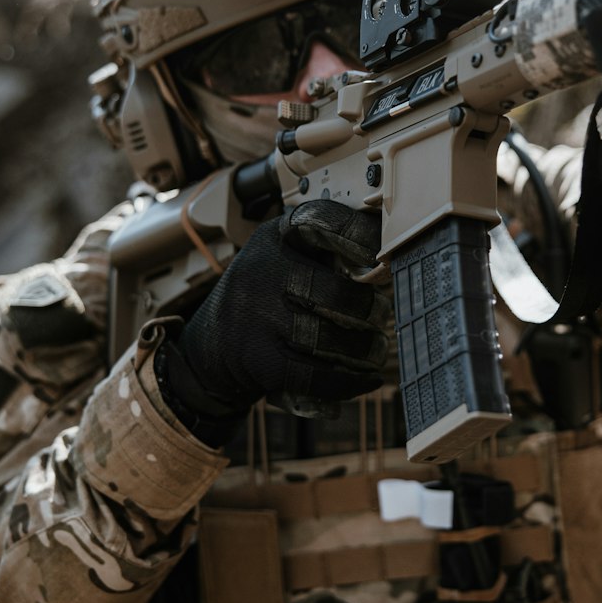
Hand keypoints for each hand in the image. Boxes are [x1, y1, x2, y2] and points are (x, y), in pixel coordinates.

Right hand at [160, 200, 389, 425]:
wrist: (211, 346)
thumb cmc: (266, 297)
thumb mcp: (284, 259)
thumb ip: (327, 254)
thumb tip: (390, 263)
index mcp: (274, 238)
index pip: (317, 221)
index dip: (358, 234)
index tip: (384, 255)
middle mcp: (262, 271)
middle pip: (335, 292)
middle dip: (369, 309)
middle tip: (379, 315)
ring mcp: (257, 316)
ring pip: (329, 337)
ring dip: (364, 349)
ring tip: (375, 349)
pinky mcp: (258, 359)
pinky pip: (316, 374)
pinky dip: (348, 381)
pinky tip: (366, 379)